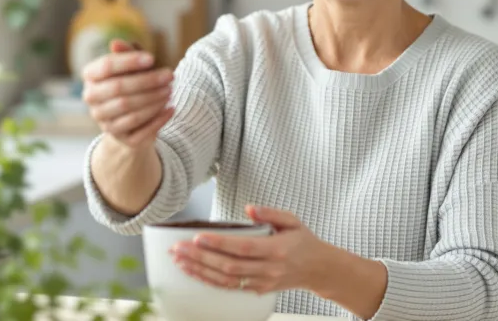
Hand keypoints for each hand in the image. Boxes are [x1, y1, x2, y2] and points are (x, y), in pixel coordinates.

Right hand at [82, 39, 173, 148]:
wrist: (135, 121)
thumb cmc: (134, 83)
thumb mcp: (134, 66)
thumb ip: (128, 54)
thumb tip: (116, 43)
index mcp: (91, 76)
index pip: (107, 66)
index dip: (129, 61)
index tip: (152, 58)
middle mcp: (91, 99)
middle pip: (119, 88)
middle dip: (147, 81)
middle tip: (169, 76)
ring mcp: (103, 120)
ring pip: (129, 109)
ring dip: (153, 99)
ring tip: (170, 91)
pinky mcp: (120, 138)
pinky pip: (140, 129)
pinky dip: (158, 119)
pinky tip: (171, 109)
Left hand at [169, 205, 328, 294]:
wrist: (318, 269)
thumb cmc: (303, 242)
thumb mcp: (293, 221)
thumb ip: (271, 213)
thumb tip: (250, 208)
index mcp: (276, 249)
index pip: (243, 248)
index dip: (219, 244)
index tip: (198, 237)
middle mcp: (268, 269)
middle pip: (229, 265)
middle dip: (201, 257)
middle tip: (178, 249)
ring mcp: (262, 282)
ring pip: (226, 280)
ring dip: (200, 271)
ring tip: (180, 261)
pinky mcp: (257, 290)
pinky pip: (229, 287)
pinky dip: (209, 281)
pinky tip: (195, 272)